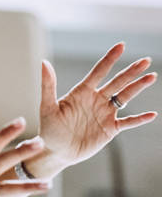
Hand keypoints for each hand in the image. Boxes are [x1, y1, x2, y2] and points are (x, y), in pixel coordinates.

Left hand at [35, 43, 156, 175]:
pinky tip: (152, 114)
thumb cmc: (49, 128)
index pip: (99, 71)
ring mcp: (104, 113)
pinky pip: (128, 122)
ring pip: (125, 97)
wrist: (56, 151)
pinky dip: (139, 119)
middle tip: (146, 60)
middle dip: (131, 71)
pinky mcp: (110, 129)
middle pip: (117, 82)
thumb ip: (48, 85)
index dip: (110, 59)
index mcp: (82, 91)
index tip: (121, 46)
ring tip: (151, 76)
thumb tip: (44, 62)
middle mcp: (96, 99)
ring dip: (138, 87)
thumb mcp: (47, 106)